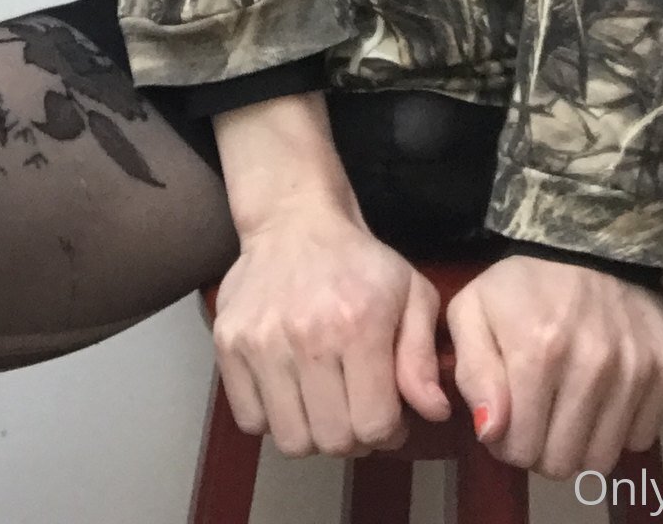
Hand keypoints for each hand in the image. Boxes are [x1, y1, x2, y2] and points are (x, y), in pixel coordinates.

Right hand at [211, 197, 454, 460]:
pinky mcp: (228, 345)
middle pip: (333, 441)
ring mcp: (261, 342)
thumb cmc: (360, 263)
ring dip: (312, 432)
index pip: (374, 425)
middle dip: (353, 435)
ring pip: (291, 441)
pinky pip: (251, 422)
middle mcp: (307, 336)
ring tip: (323, 401)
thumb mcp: (411, 293)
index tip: (387, 415)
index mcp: (359, 324)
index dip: (388, 432)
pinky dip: (273, 419)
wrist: (295, 221)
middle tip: (355, 408)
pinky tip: (290, 390)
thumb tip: (434, 412)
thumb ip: (422, 357)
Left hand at [445, 255, 662, 481]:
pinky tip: (604, 396)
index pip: (521, 449)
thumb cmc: (520, 287)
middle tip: (540, 413)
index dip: (507, 441)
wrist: (585, 243)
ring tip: (570, 405)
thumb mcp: (472, 314)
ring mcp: (637, 365)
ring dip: (582, 442)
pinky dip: (620, 427)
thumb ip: (473, 375)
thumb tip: (491, 431)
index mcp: (538, 350)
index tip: (509, 416)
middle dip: (543, 447)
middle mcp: (594, 363)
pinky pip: (642, 438)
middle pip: (563, 463)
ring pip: (603, 459)